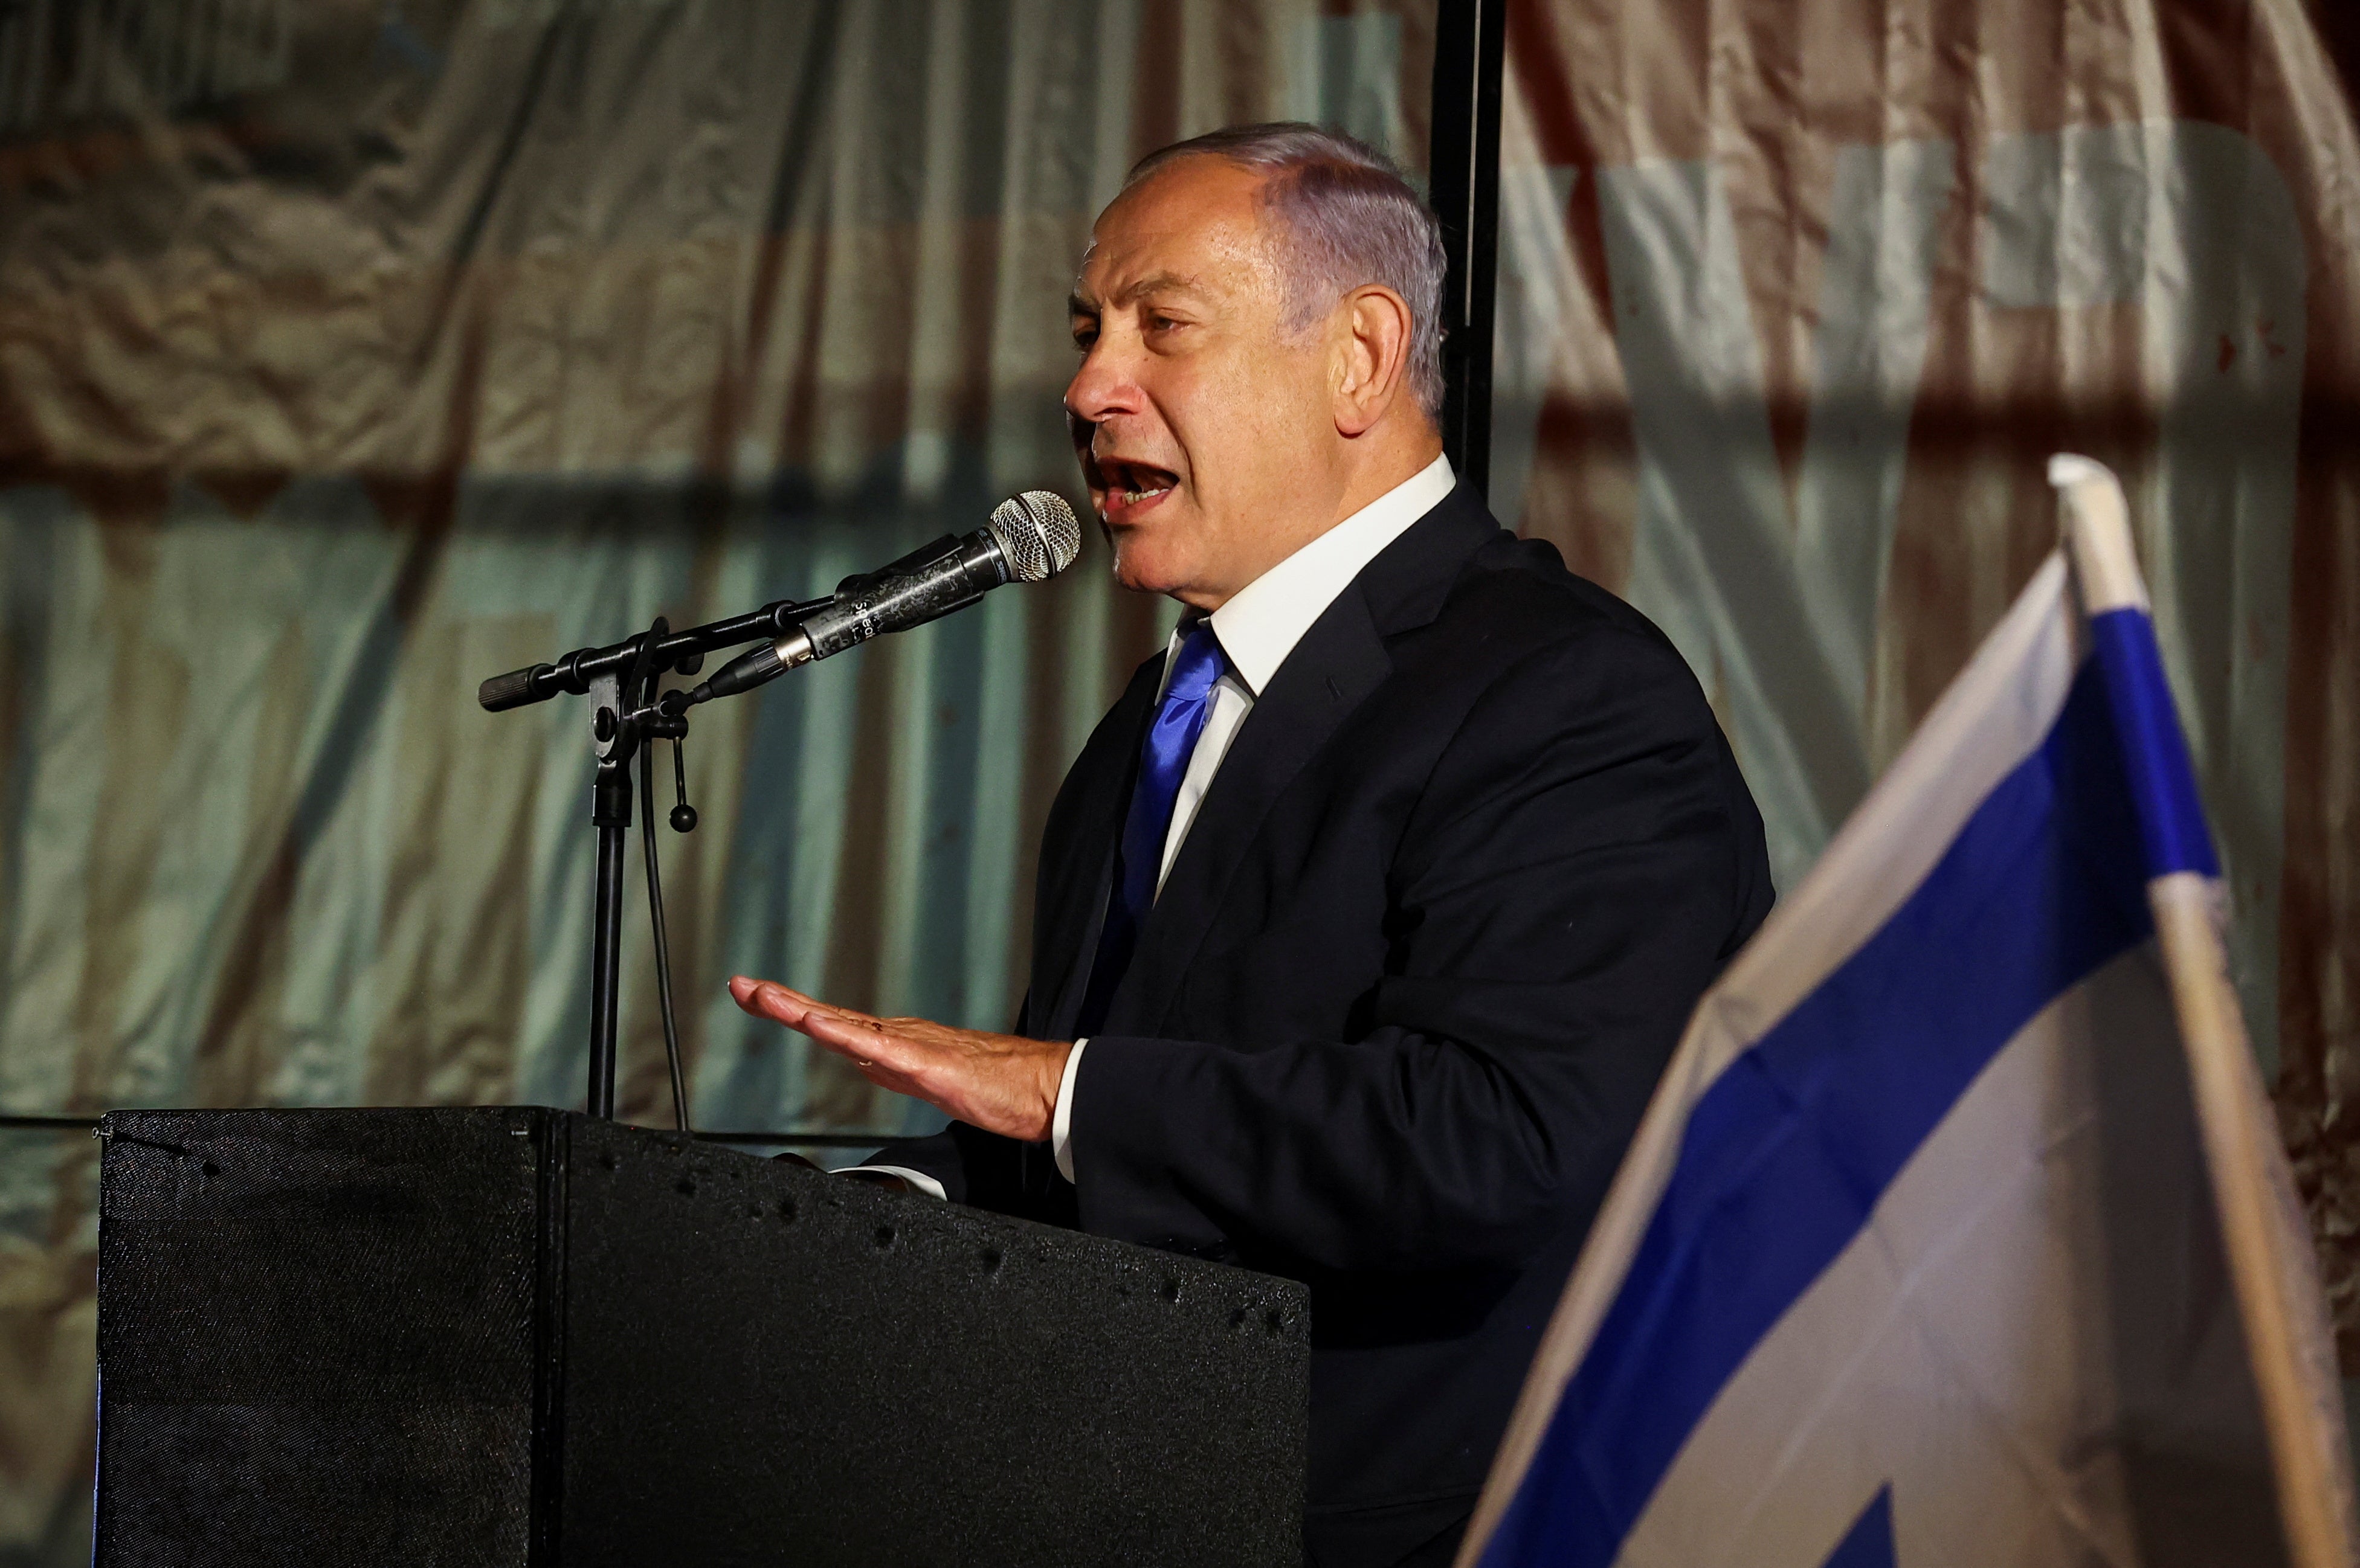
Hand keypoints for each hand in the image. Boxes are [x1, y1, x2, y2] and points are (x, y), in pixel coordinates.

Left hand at [728, 977, 1071, 1143]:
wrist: (1046, 1088)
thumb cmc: (998, 1086)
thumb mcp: (929, 1081)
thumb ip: (893, 1068)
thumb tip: (860, 1061)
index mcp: (896, 1043)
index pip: (833, 1023)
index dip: (792, 1008)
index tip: (755, 994)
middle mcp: (899, 1036)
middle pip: (828, 1017)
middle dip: (781, 1001)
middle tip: (741, 985)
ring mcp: (913, 1048)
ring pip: (846, 1026)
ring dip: (802, 1011)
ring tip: (765, 998)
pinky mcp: (930, 1065)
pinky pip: (880, 1049)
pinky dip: (844, 1035)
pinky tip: (818, 1026)